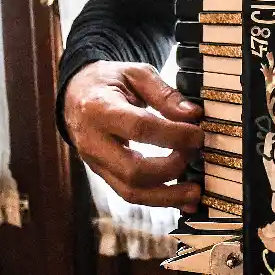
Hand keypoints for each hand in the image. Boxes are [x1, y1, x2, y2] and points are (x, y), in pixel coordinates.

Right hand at [64, 61, 202, 210]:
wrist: (75, 96)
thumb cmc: (109, 82)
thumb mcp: (135, 74)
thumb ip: (164, 94)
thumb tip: (193, 115)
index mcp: (100, 109)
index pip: (139, 128)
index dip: (173, 134)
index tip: (198, 134)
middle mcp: (93, 142)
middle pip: (132, 169)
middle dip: (171, 167)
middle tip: (195, 154)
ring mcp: (96, 164)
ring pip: (131, 191)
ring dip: (168, 196)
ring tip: (196, 192)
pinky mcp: (104, 176)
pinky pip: (131, 194)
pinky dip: (159, 200)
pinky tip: (183, 199)